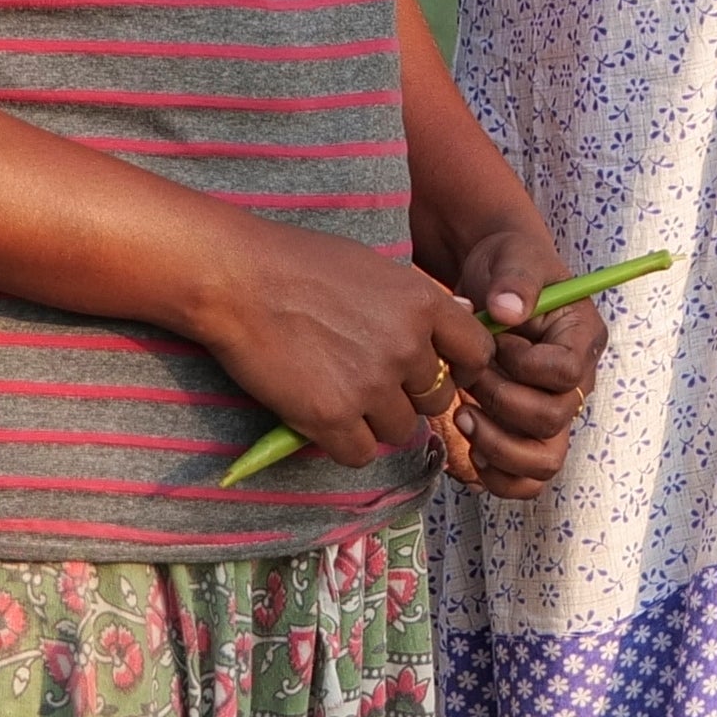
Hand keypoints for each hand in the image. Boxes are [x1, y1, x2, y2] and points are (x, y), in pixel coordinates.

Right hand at [192, 223, 495, 470]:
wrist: (238, 278)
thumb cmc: (300, 263)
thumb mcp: (375, 267)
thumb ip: (420, 300)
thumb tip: (466, 316)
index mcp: (424, 305)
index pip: (477, 354)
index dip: (458, 367)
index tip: (433, 369)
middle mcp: (407, 348)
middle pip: (436, 400)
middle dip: (410, 397)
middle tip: (370, 381)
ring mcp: (372, 386)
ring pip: (400, 430)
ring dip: (375, 422)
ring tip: (339, 394)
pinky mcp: (333, 417)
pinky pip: (361, 454)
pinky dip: (343, 443)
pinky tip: (322, 418)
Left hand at [445, 227, 612, 503]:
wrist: (493, 281)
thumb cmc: (509, 266)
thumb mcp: (513, 257)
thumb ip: (515, 281)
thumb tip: (507, 310)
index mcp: (581, 339)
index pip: (566, 374)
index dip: (526, 366)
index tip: (497, 342)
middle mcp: (576, 383)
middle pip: (553, 421)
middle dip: (500, 402)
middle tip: (469, 378)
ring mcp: (553, 412)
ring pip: (544, 462)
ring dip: (497, 446)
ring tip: (462, 417)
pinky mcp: (528, 433)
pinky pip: (527, 479)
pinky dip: (497, 475)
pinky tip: (470, 447)